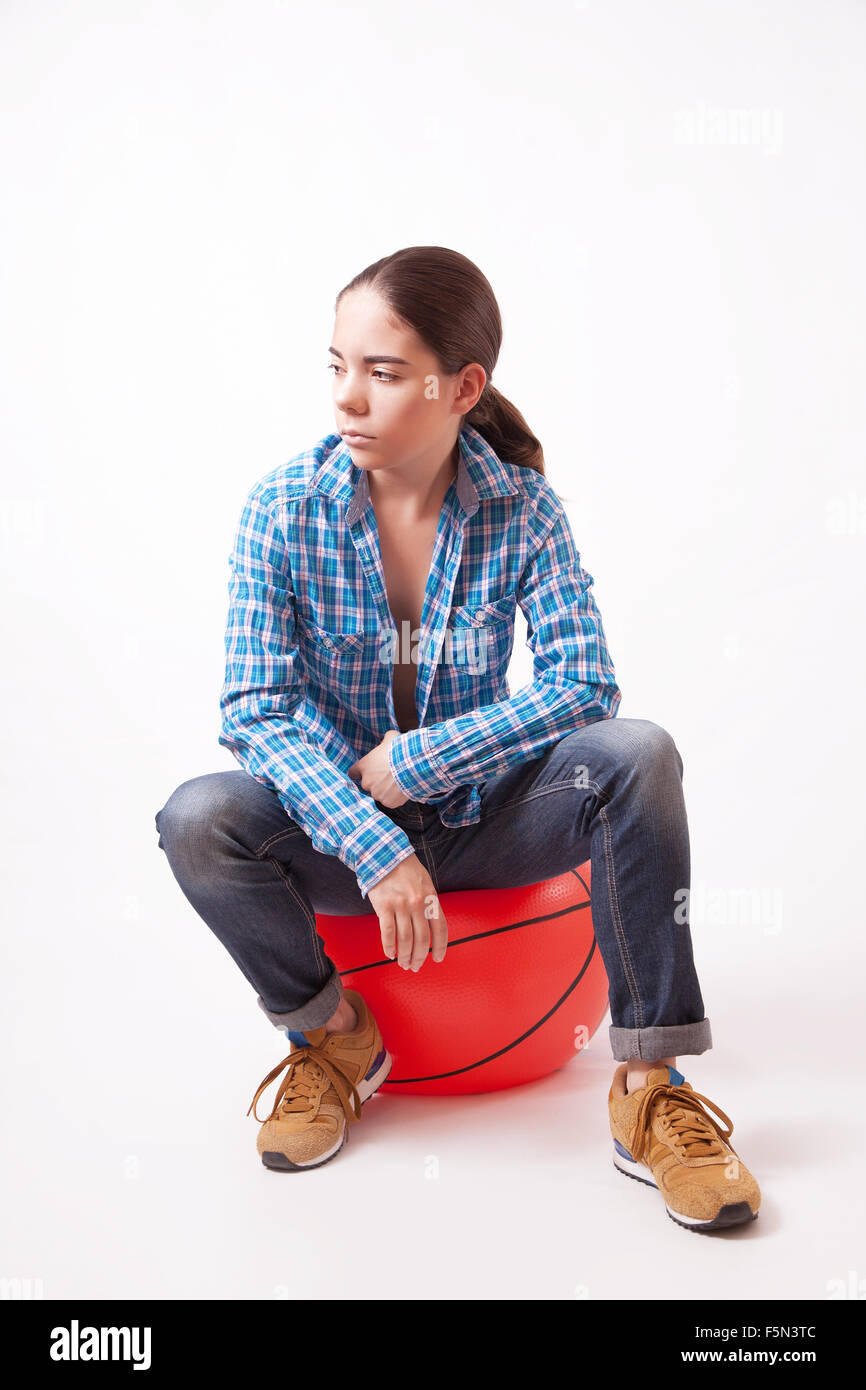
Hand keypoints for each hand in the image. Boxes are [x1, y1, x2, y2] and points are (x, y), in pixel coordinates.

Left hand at [348, 729, 409, 808]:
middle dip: (377, 781)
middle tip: (389, 775)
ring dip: (386, 789)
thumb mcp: (391, 738)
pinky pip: (390, 801)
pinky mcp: (388, 802)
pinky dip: (395, 797)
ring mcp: (377, 793)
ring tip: (398, 781)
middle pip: (368, 784)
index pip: (353, 772)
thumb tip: (388, 739)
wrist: (413, 765)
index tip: (367, 771)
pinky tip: (403, 789)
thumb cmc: (400, 750)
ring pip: (379, 793)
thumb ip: (385, 740)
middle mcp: (367, 782)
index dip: (360, 772)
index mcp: (363, 766)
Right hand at [366, 853, 448, 970]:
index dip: (440, 947)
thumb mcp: (425, 883)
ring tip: (403, 963)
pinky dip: (389, 946)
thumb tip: (431, 926)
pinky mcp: (384, 906)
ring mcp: (400, 905)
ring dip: (404, 955)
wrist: (383, 853)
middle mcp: (418, 903)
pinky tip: (390, 954)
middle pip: (422, 938)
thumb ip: (429, 903)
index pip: (440, 928)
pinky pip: (387, 932)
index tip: (437, 958)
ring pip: (405, 939)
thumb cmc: (405, 869)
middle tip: (415, 966)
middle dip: (419, 956)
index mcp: (431, 898)